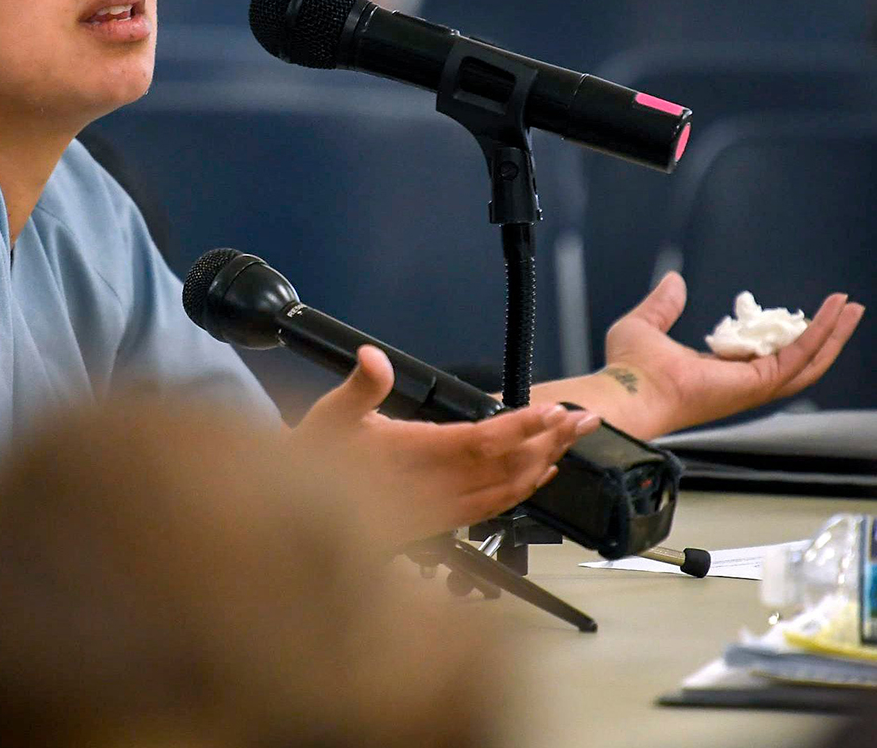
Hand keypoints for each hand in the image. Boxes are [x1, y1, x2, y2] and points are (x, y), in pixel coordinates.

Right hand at [294, 346, 600, 541]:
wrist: (299, 518)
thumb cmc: (312, 462)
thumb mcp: (327, 417)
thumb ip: (359, 388)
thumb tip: (374, 358)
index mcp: (410, 458)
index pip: (479, 442)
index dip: (520, 427)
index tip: (552, 411)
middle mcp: (431, 490)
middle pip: (506, 468)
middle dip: (549, 442)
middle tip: (582, 419)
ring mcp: (439, 511)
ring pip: (506, 491)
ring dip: (544, 464)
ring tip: (572, 439)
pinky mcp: (439, 523)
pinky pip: (493, 509)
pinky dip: (523, 490)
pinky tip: (540, 476)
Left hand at [601, 273, 865, 436]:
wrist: (628, 389)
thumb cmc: (628, 368)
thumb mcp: (644, 324)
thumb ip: (662, 305)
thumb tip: (674, 281)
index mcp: (717, 372)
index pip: (760, 354)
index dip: (780, 334)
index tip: (791, 313)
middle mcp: (740, 382)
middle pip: (795, 360)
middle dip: (822, 335)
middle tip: (843, 310)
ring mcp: (752, 386)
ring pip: (807, 361)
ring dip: (832, 334)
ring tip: (850, 309)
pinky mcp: (759, 382)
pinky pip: (799, 356)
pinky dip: (820, 333)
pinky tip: (834, 312)